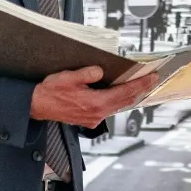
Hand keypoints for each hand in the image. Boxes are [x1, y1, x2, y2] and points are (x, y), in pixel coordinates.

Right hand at [30, 66, 158, 128]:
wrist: (38, 106)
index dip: (141, 85)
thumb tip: (100, 72)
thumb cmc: (50, 91)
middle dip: (140, 90)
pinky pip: (109, 109)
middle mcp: (97, 113)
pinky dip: (118, 101)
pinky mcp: (90, 119)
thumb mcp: (68, 77)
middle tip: (152, 80)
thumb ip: (86, 74)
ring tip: (141, 85)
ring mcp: (94, 118)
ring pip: (118, 106)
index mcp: (94, 103)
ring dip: (130, 96)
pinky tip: (121, 94)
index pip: (124, 92)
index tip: (153, 78)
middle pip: (125, 101)